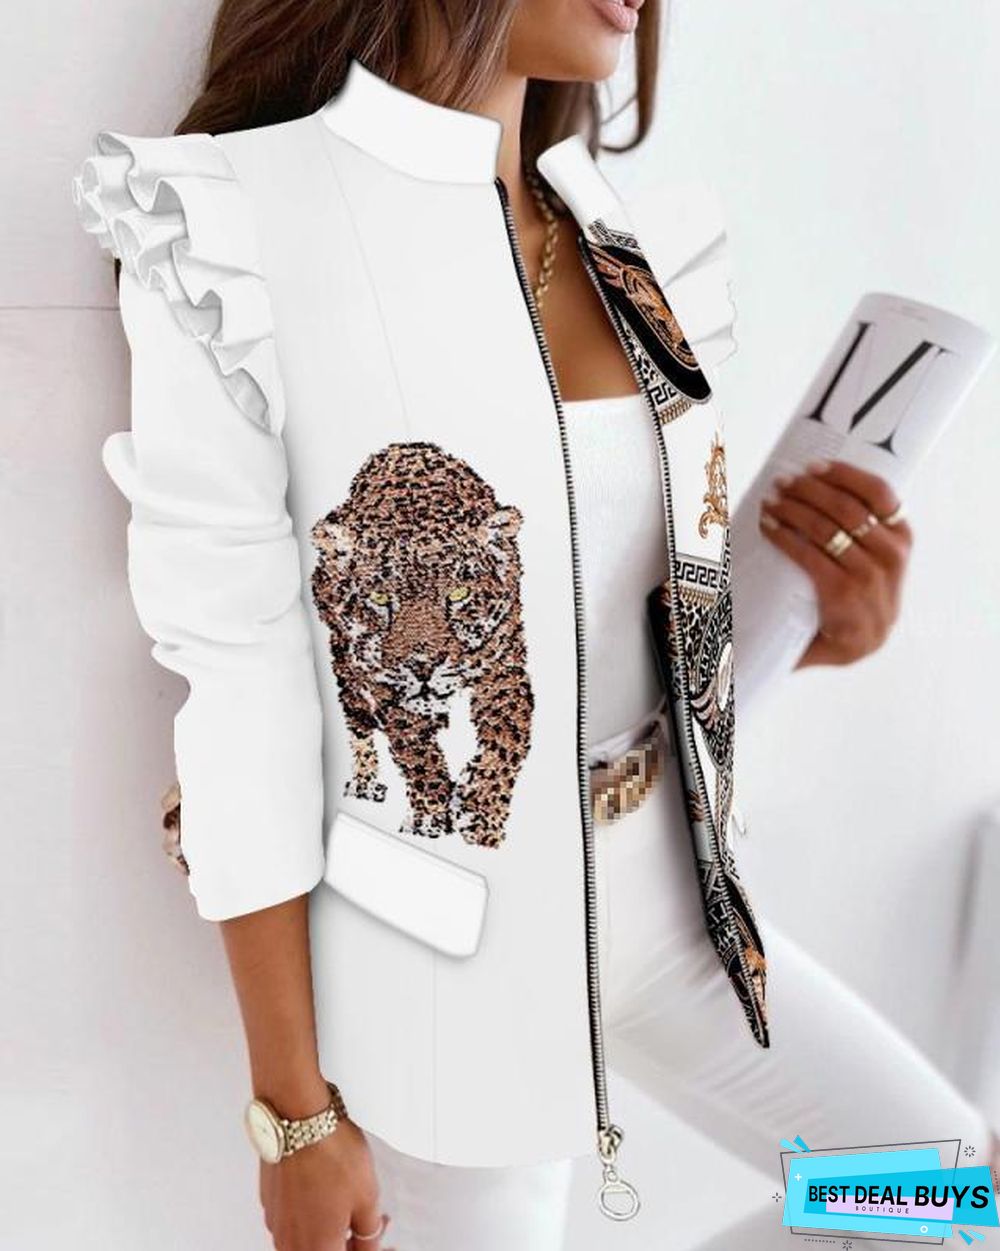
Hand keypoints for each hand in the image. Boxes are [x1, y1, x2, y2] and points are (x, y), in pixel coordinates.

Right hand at [260, 1117, 392, 1250]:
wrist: (298, 1120)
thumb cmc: (330, 1155)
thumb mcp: (367, 1197)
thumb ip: (369, 1232)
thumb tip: (369, 1244)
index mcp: (318, 1249)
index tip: (382, 1244)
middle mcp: (291, 1243)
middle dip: (349, 1244)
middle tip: (367, 1229)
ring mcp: (277, 1223)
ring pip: (306, 1241)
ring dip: (329, 1233)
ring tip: (350, 1209)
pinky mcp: (269, 1202)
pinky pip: (293, 1222)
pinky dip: (312, 1217)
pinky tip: (327, 1196)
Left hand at [758, 459, 912, 667]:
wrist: (856, 644)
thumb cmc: (859, 592)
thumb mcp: (876, 558)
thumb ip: (864, 527)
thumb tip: (821, 481)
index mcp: (902, 538)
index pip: (878, 492)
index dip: (844, 474)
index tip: (813, 466)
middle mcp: (891, 555)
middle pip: (845, 507)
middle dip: (808, 489)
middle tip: (781, 482)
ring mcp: (868, 576)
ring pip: (825, 528)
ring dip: (792, 509)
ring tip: (770, 501)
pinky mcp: (842, 594)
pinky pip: (808, 555)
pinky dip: (784, 536)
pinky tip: (767, 526)